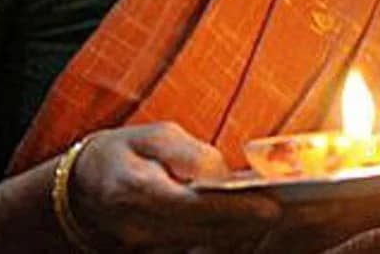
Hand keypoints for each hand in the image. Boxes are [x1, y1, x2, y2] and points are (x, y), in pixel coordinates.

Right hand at [66, 122, 281, 249]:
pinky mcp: (159, 251)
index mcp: (138, 191)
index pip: (193, 206)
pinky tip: (257, 221)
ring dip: (244, 230)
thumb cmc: (122, 154)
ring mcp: (149, 245)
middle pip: (207, 232)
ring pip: (205, 243)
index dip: (235, 209)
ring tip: (289, 213)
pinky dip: (229, 234)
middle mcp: (142, 226)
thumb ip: (186, 153)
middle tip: (297, 209)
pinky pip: (199, 245)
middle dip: (251, 222)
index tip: (272, 206)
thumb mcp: (151, 137)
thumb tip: (222, 171)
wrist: (83, 189)